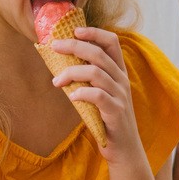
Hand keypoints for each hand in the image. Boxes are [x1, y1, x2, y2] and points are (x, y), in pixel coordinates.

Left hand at [48, 26, 142, 165]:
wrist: (124, 149)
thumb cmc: (106, 119)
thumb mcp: (99, 94)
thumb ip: (87, 78)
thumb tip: (60, 63)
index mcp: (118, 72)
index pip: (111, 42)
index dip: (94, 32)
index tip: (74, 30)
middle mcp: (121, 80)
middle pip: (99, 53)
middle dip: (74, 46)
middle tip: (55, 47)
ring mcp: (120, 95)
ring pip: (96, 72)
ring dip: (72, 73)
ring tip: (56, 81)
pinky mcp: (116, 112)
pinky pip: (98, 96)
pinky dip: (82, 93)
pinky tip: (72, 97)